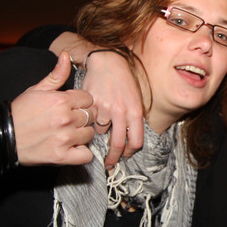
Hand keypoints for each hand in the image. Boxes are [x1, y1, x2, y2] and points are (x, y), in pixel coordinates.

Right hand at [10, 52, 96, 165]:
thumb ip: (56, 74)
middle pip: (91, 116)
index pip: (88, 99)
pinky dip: (82, 153)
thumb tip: (65, 55)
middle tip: (69, 121)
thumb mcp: (36, 89)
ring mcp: (65, 138)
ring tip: (69, 134)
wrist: (2, 138)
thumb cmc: (19, 113)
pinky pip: (86, 155)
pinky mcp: (62, 156)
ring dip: (82, 135)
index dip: (81, 103)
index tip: (72, 107)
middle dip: (83, 117)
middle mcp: (65, 118)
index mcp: (61, 100)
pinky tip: (72, 148)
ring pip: (90, 134)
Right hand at [82, 49, 143, 168]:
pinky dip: (91, 120)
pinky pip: (90, 120)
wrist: (109, 61)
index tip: (125, 156)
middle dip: (113, 158)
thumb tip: (131, 140)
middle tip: (110, 164)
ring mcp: (105, 108)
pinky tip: (93, 112)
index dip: (130, 152)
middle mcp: (122, 112)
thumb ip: (134, 119)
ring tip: (101, 120)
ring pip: (101, 132)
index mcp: (136, 111)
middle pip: (118, 143)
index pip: (136, 141)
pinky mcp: (91, 104)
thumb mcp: (136, 99)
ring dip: (100, 131)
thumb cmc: (124, 80)